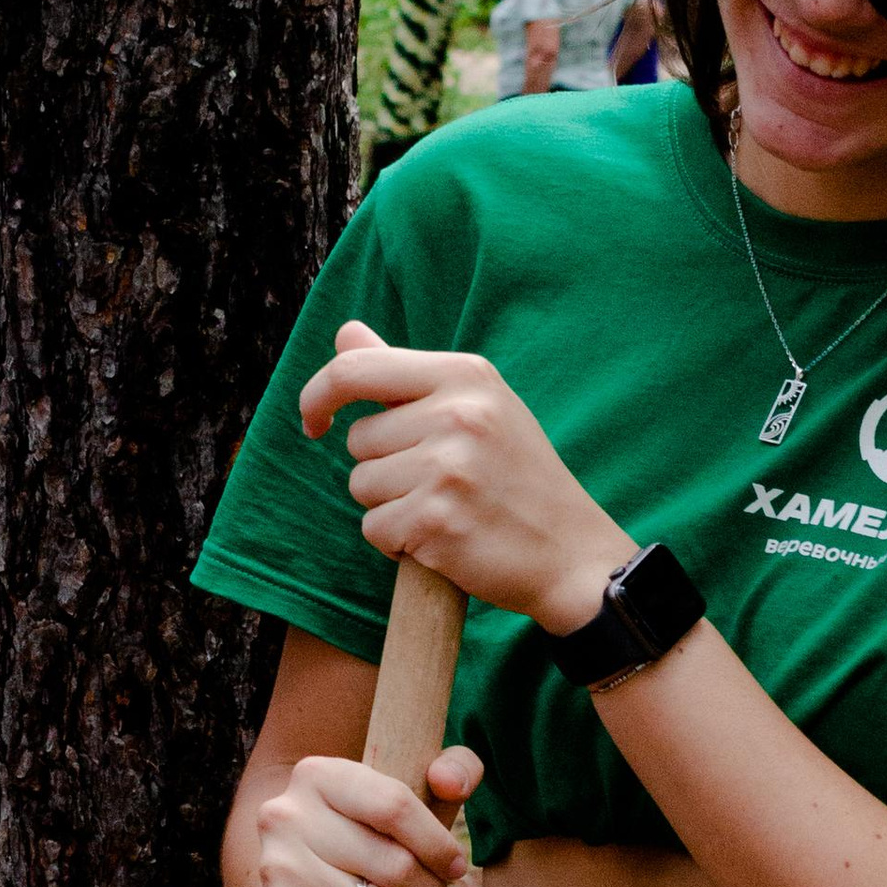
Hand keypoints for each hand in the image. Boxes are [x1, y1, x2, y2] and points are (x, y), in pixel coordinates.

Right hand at [252, 740, 484, 886]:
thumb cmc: (373, 845)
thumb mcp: (416, 800)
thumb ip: (455, 771)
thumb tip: (451, 783)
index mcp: (318, 776)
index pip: (395, 805)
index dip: (438, 844)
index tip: (454, 866)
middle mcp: (286, 817)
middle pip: (396, 864)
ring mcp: (278, 871)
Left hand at [301, 321, 633, 632]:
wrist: (572, 554)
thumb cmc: (519, 480)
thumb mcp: (478, 408)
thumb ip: (406, 375)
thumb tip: (344, 332)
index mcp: (466, 376)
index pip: (355, 369)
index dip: (318, 395)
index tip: (314, 423)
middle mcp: (457, 414)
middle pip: (359, 440)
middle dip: (384, 469)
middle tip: (442, 485)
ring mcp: (447, 468)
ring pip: (362, 487)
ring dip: (390, 508)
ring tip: (447, 511)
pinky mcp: (437, 521)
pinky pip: (375, 530)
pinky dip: (398, 545)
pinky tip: (444, 541)